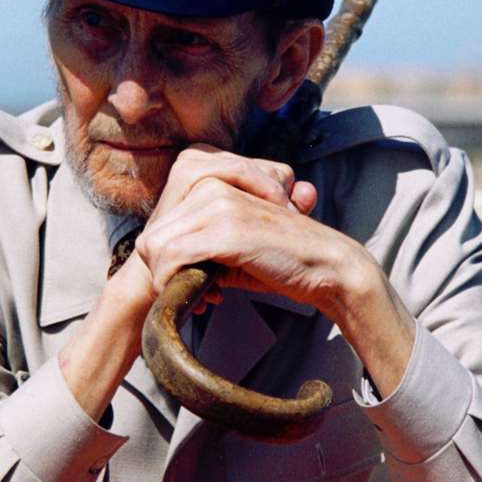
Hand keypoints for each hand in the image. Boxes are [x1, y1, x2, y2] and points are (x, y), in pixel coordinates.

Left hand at [136, 143, 415, 395]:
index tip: (190, 281)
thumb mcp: (236, 242)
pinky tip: (207, 298)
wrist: (328, 265)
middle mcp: (213, 186)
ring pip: (158, 247)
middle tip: (196, 295)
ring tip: (203, 297)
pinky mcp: (228, 229)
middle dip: (166, 273)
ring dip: (171, 282)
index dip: (168, 259)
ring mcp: (219, 205)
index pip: (162, 223)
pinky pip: (175, 257)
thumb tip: (168, 265)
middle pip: (154, 236)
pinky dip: (179, 284)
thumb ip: (203, 243)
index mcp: (214, 183)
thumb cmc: (284, 258)